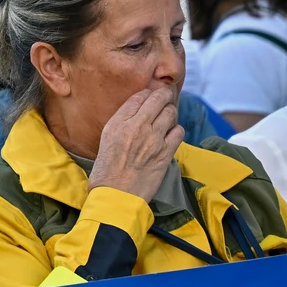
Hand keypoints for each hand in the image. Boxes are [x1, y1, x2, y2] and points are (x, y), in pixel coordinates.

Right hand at [87, 86, 183, 200]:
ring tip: (167, 115)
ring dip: (171, 112)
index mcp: (118, 122)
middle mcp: (137, 127)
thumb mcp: (107, 139)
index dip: (147, 93)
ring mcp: (154, 140)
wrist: (117, 194)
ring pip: (171, 113)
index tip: (150, 94)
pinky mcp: (166, 153)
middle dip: (164, 94)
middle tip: (166, 94)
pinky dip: (176, 129)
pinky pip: (179, 131)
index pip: (139, 96)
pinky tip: (170, 134)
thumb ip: (122, 122)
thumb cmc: (107, 169)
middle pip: (158, 99)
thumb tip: (138, 110)